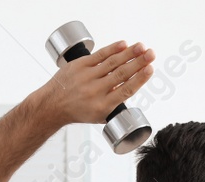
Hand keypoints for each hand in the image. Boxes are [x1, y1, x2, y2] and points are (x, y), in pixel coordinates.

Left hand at [38, 40, 156, 126]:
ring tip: (142, 47)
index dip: (140, 79)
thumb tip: (132, 87)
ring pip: (112, 62)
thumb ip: (116, 103)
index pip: (126, 90)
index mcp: (103, 106)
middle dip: (139, 62)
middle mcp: (95, 91)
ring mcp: (86, 77)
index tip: (150, 69)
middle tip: (151, 54)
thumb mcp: (100, 115)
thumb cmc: (79, 111)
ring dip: (129, 53)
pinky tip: (124, 44)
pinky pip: (99, 55)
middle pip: (122, 73)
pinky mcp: (79, 65)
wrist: (53, 105)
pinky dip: (112, 48)